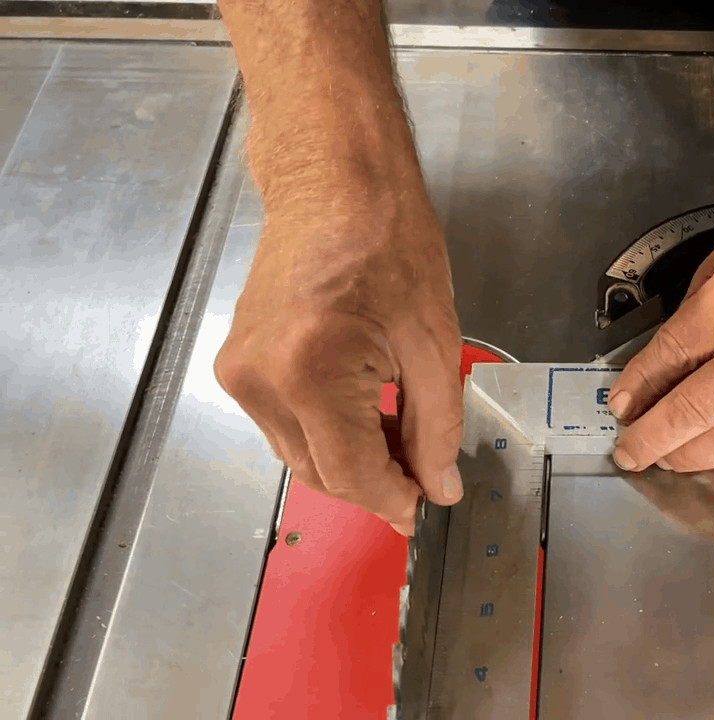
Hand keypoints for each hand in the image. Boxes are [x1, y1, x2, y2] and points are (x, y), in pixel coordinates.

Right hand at [215, 158, 462, 535]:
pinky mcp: (236, 363)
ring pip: (299, 455)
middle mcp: (260, 378)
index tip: (424, 507)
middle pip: (319, 473)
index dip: (393, 498)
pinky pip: (284, 425)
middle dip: (374, 484)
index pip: (351, 472)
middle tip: (424, 477)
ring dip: (350, 461)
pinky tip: (367, 414)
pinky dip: (326, 433)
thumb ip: (436, 427)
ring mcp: (240, 371)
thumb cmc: (389, 241)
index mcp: (310, 370)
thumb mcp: (434, 342)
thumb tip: (438, 488)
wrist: (335, 182)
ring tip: (402, 438)